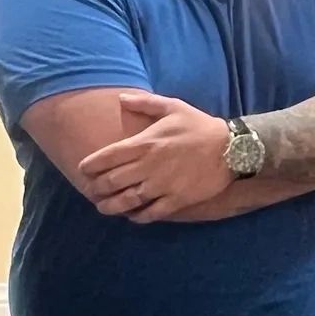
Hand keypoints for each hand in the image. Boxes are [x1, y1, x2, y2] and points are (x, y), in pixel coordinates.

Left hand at [78, 92, 231, 221]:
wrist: (230, 149)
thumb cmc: (199, 126)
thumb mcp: (173, 106)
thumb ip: (144, 103)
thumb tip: (120, 98)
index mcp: (145, 143)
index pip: (106, 157)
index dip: (89, 166)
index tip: (83, 170)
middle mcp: (148, 166)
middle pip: (111, 182)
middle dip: (96, 188)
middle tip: (91, 191)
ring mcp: (162, 185)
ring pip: (126, 201)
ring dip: (110, 206)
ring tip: (103, 207)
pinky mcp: (175, 200)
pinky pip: (150, 213)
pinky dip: (137, 217)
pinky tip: (131, 216)